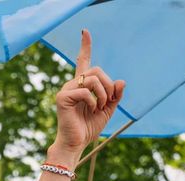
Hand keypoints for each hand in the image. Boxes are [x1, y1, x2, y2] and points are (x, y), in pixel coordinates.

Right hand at [51, 30, 125, 156]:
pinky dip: (94, 101)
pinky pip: (86, 91)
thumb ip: (115, 96)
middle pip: (97, 70)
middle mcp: (73, 84)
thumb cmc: (88, 128)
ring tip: (100, 107)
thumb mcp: (108, 110)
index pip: (83, 61)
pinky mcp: (62, 97)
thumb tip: (121, 81)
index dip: (85, 46)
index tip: (85, 32)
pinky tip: (92, 110)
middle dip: (109, 85)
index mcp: (82, 85)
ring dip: (104, 94)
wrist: (76, 144)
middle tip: (109, 101)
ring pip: (93, 78)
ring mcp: (66, 89)